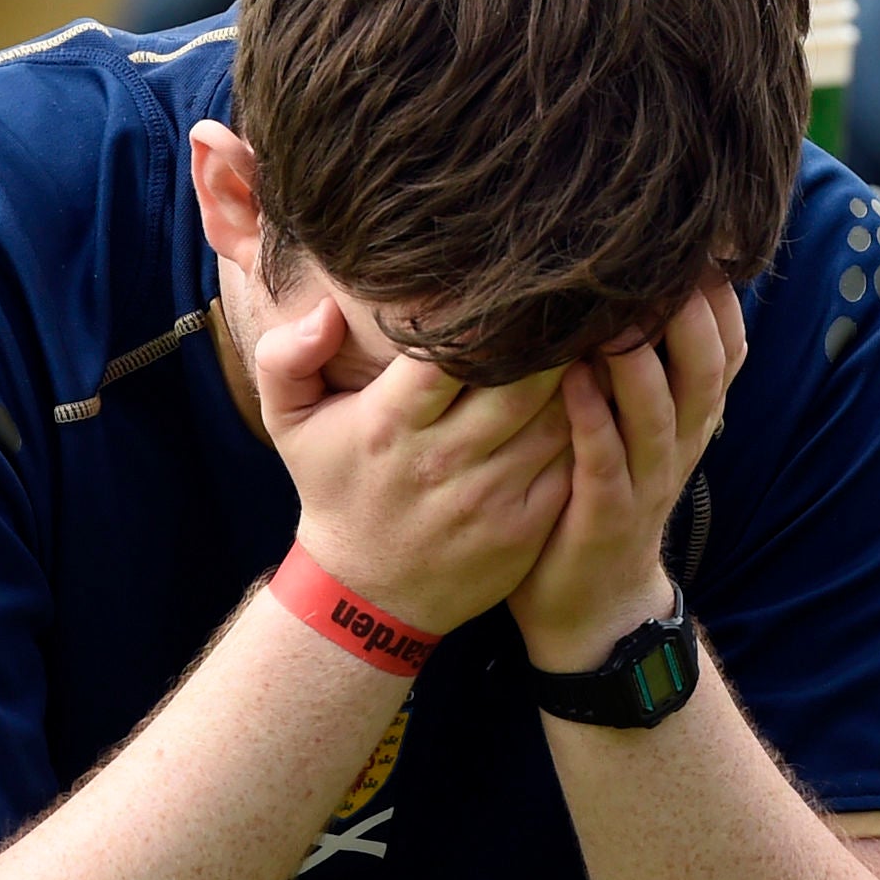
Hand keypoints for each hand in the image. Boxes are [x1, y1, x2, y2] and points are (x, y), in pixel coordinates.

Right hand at [256, 299, 574, 633]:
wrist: (367, 593)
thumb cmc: (335, 487)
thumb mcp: (289, 425)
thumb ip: (285, 358)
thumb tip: (327, 311)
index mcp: (389, 423)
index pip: (451, 354)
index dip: (488, 317)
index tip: (513, 286)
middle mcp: (442, 460)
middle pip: (523, 382)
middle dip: (553, 340)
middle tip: (570, 302)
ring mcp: (489, 497)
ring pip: (558, 419)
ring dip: (580, 379)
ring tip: (593, 339)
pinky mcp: (524, 526)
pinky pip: (572, 464)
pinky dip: (588, 428)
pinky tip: (594, 398)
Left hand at [510, 282, 746, 671]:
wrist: (592, 609)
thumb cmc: (602, 496)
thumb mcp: (637, 430)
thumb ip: (646, 367)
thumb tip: (640, 281)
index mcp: (690, 420)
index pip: (726, 348)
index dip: (720, 297)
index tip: (701, 238)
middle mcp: (679, 446)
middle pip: (705, 371)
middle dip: (692, 315)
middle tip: (671, 259)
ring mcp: (646, 484)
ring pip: (658, 414)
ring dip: (641, 361)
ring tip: (618, 313)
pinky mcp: (604, 518)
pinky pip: (602, 463)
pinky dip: (592, 419)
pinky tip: (571, 380)